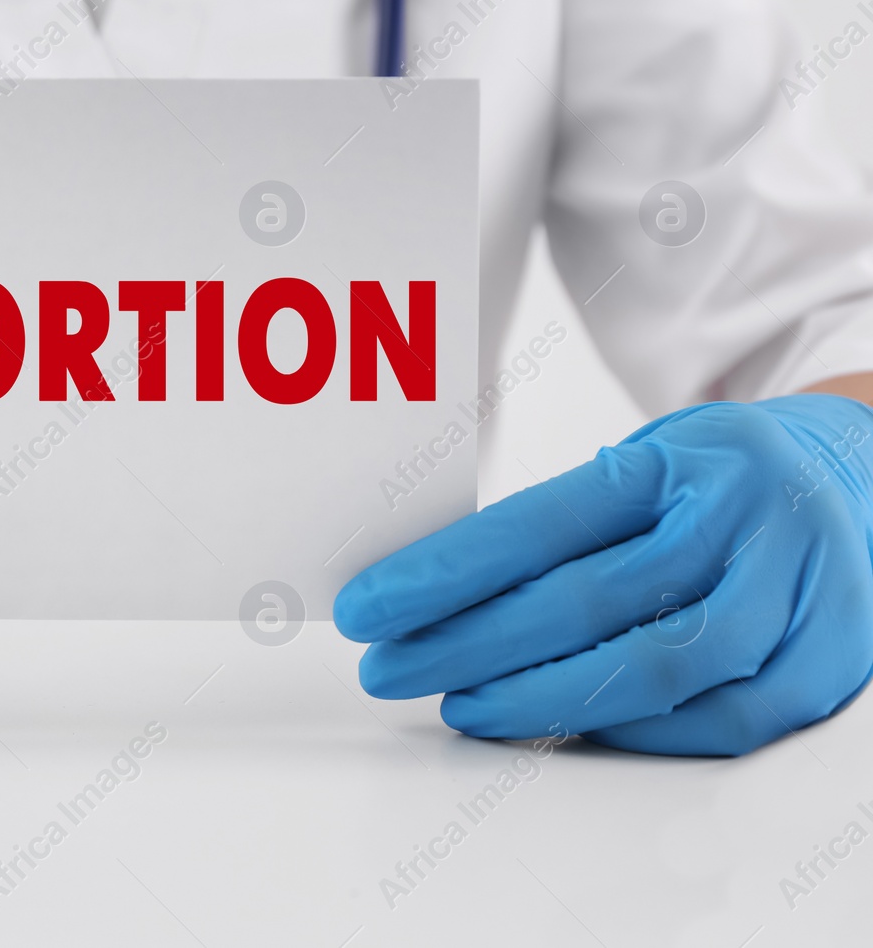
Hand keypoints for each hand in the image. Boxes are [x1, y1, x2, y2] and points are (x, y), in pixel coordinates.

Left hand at [334, 395, 872, 755]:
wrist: (863, 470)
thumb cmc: (722, 473)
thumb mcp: (647, 459)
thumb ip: (565, 522)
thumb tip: (438, 592)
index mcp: (681, 459)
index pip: (539, 526)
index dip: (444, 576)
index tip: (369, 610)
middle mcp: (743, 520)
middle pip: (584, 602)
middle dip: (467, 646)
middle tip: (390, 667)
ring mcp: (798, 592)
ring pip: (653, 669)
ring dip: (541, 700)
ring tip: (460, 706)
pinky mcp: (831, 658)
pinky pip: (722, 720)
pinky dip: (634, 733)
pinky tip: (565, 728)